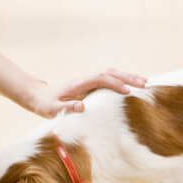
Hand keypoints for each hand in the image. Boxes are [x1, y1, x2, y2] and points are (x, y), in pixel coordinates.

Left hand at [27, 69, 147, 117]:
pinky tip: (132, 87)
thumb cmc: (44, 103)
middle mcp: (85, 79)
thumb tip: (82, 106)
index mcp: (78, 83)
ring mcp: (88, 81)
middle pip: (110, 73)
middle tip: (145, 83)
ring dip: (127, 77)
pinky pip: (109, 81)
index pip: (100, 79)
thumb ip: (65, 108)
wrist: (37, 95)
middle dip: (128, 77)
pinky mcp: (90, 86)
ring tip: (145, 82)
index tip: (128, 92)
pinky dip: (122, 81)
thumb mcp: (51, 109)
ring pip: (111, 74)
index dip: (115, 83)